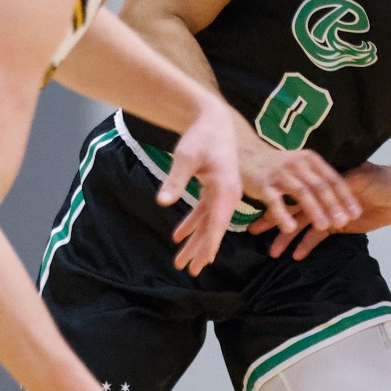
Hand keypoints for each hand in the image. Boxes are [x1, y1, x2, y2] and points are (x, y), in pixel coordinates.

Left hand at [163, 99, 241, 274]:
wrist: (212, 118)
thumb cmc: (201, 136)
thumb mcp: (186, 157)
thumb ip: (175, 180)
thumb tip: (162, 202)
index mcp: (226, 189)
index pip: (218, 222)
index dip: (210, 243)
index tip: (204, 262)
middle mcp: (228, 194)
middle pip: (214, 228)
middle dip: (201, 250)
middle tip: (190, 271)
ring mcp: (222, 192)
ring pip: (208, 223)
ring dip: (195, 241)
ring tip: (182, 262)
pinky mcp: (214, 188)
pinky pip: (204, 212)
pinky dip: (192, 224)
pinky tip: (178, 236)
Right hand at [237, 132, 359, 238]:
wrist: (245, 153)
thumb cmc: (277, 164)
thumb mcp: (301, 164)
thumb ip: (318, 178)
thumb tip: (342, 197)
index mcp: (311, 160)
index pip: (332, 179)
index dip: (345, 197)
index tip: (356, 213)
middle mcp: (298, 164)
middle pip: (319, 186)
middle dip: (333, 205)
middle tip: (343, 222)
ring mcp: (280, 174)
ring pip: (301, 193)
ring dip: (314, 210)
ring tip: (323, 226)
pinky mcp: (263, 184)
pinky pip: (274, 201)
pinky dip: (283, 215)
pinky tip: (290, 228)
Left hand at [246, 161, 390, 259]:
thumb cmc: (377, 194)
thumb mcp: (347, 199)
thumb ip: (329, 203)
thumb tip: (310, 211)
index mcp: (321, 184)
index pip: (292, 193)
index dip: (275, 203)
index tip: (256, 214)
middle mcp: (323, 190)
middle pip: (291, 205)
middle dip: (271, 218)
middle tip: (251, 230)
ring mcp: (332, 200)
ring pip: (302, 218)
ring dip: (286, 235)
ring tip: (272, 252)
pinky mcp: (343, 211)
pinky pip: (322, 229)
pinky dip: (309, 242)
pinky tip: (298, 255)